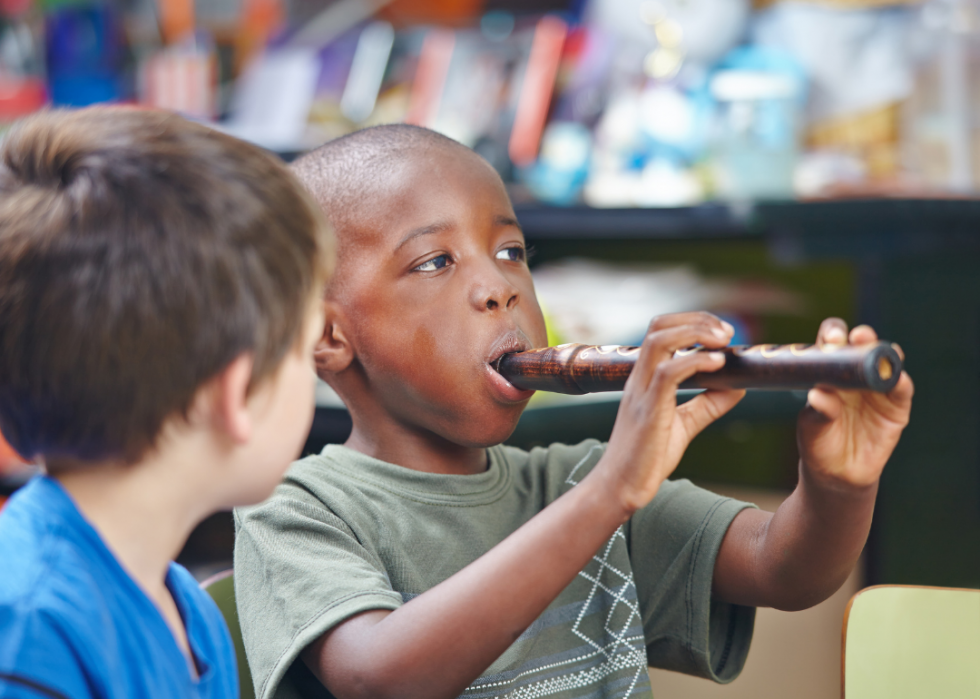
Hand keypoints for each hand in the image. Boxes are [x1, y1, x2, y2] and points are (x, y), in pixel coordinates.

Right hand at [597, 312, 744, 514]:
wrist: (620, 488)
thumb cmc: (646, 458)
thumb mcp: (684, 424)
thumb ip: (708, 404)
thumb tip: (739, 386)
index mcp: (644, 379)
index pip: (660, 330)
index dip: (693, 322)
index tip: (723, 332)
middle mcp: (639, 379)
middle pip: (658, 326)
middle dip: (696, 320)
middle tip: (727, 332)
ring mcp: (641, 394)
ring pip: (659, 341)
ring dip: (695, 333)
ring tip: (723, 341)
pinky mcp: (648, 412)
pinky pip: (667, 374)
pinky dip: (694, 362)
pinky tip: (717, 365)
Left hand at [798, 318, 913, 489]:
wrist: (837, 474)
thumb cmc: (818, 441)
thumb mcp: (812, 426)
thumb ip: (818, 410)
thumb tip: (818, 394)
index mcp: (829, 371)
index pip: (832, 344)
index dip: (832, 336)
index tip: (830, 340)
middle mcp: (855, 374)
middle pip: (862, 347)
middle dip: (862, 338)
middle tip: (858, 337)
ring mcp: (877, 389)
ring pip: (886, 363)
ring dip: (885, 354)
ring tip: (880, 352)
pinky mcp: (896, 407)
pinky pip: (901, 391)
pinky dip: (901, 383)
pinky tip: (897, 378)